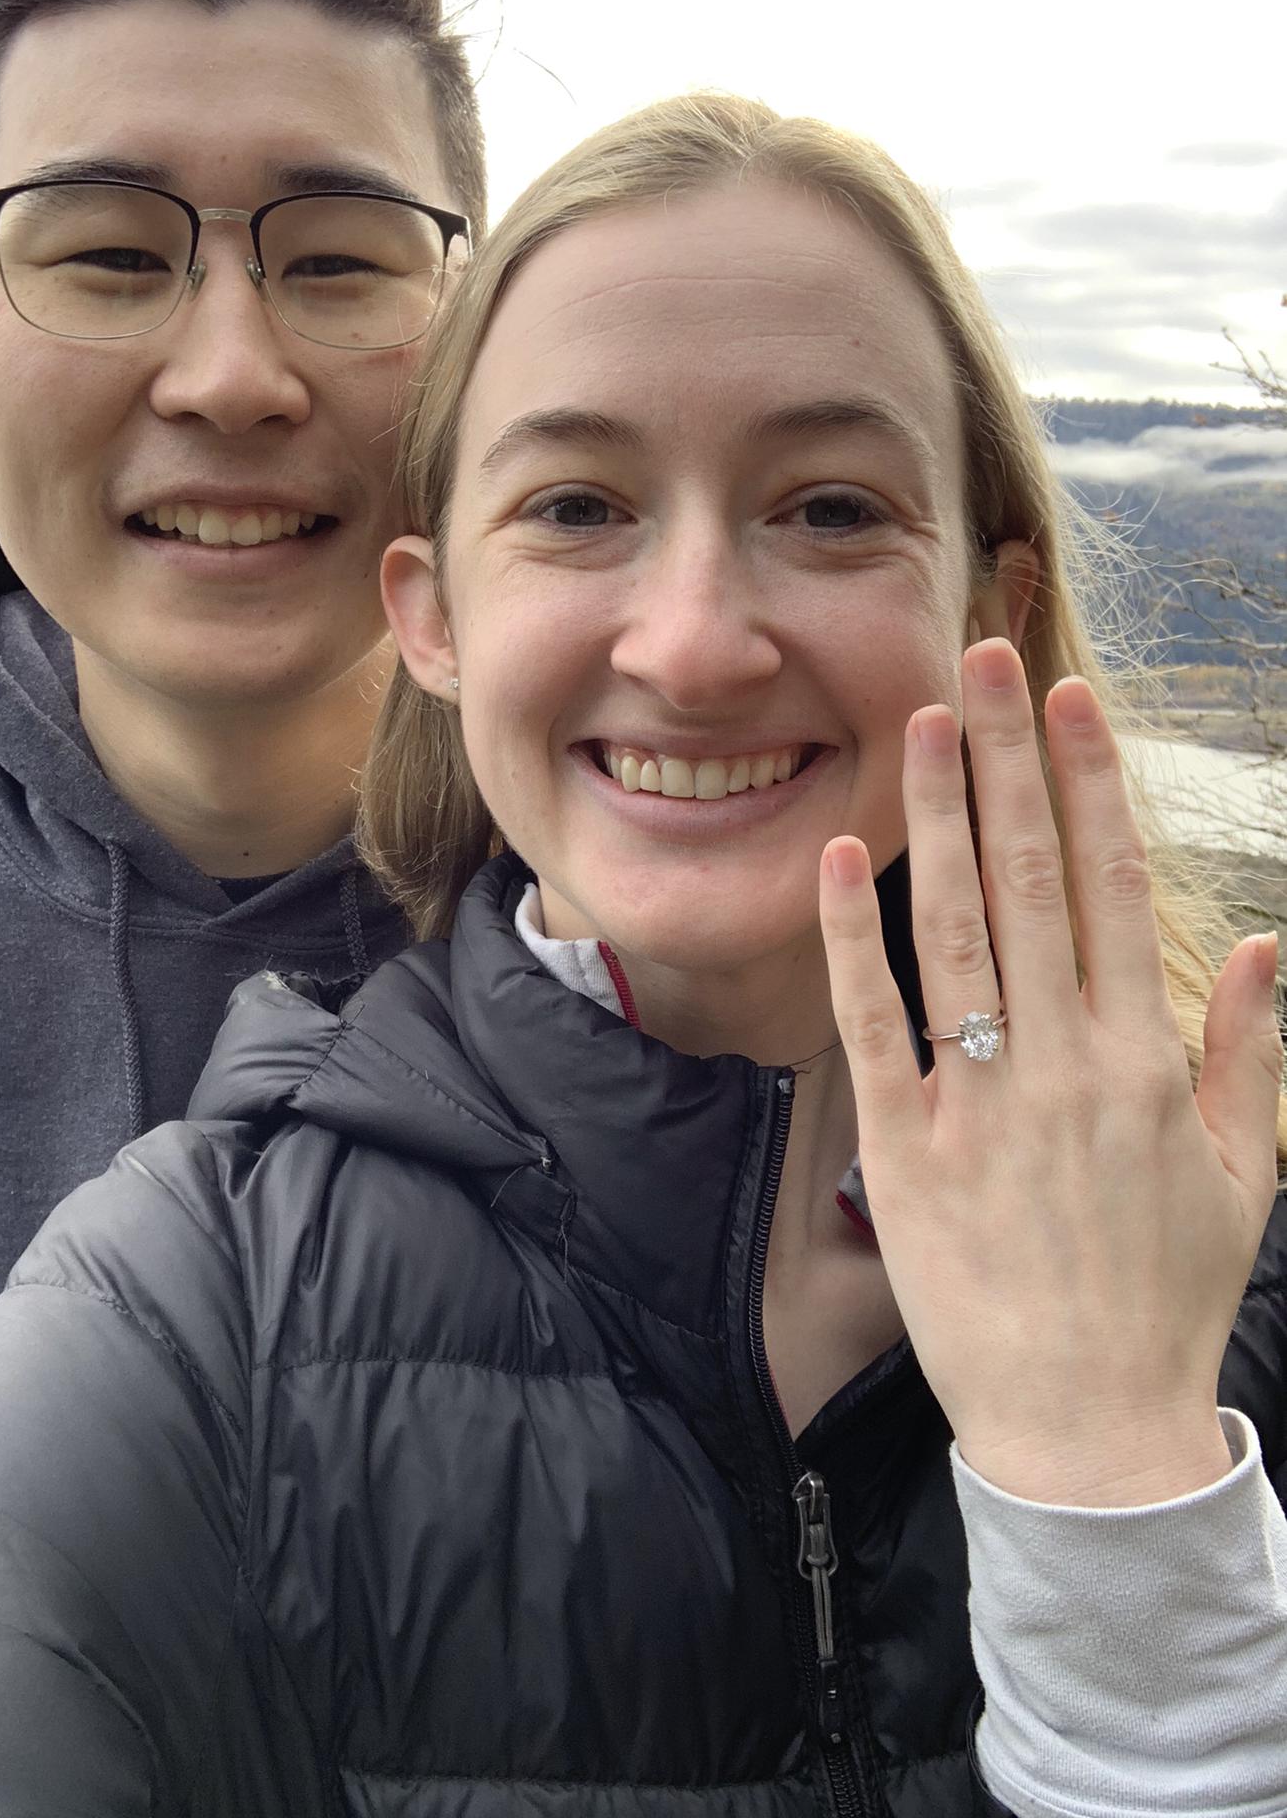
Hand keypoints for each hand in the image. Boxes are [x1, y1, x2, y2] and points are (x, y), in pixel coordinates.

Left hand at [818, 637, 1281, 1506]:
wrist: (1089, 1429)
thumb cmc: (1165, 1299)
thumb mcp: (1245, 1177)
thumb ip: (1251, 1054)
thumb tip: (1259, 945)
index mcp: (1146, 1057)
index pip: (1110, 885)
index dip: (1086, 783)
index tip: (1065, 697)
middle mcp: (1065, 1060)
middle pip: (1030, 877)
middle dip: (1007, 758)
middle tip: (980, 656)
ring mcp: (981, 1100)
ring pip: (955, 928)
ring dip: (939, 816)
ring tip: (923, 721)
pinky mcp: (904, 1147)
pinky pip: (875, 1022)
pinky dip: (855, 936)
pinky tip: (841, 853)